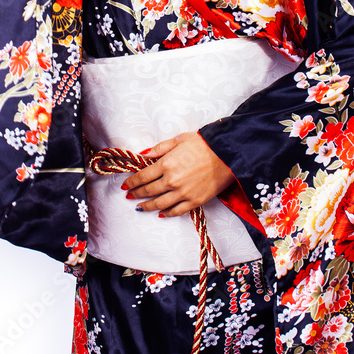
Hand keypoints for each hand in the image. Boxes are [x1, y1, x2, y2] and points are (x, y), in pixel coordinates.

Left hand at [121, 132, 236, 217]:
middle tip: (129, 196)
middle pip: (148, 190)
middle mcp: (172, 180)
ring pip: (159, 204)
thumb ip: (159, 148)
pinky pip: (177, 211)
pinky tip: (161, 214)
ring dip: (147, 206)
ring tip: (140, 207)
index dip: (132, 182)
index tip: (125, 185)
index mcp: (166, 164)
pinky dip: (167, 213)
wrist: (227, 154)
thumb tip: (143, 154)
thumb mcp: (178, 140)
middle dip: (136, 194)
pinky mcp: (195, 201)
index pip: (142, 176)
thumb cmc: (204, 144)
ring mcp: (183, 193)